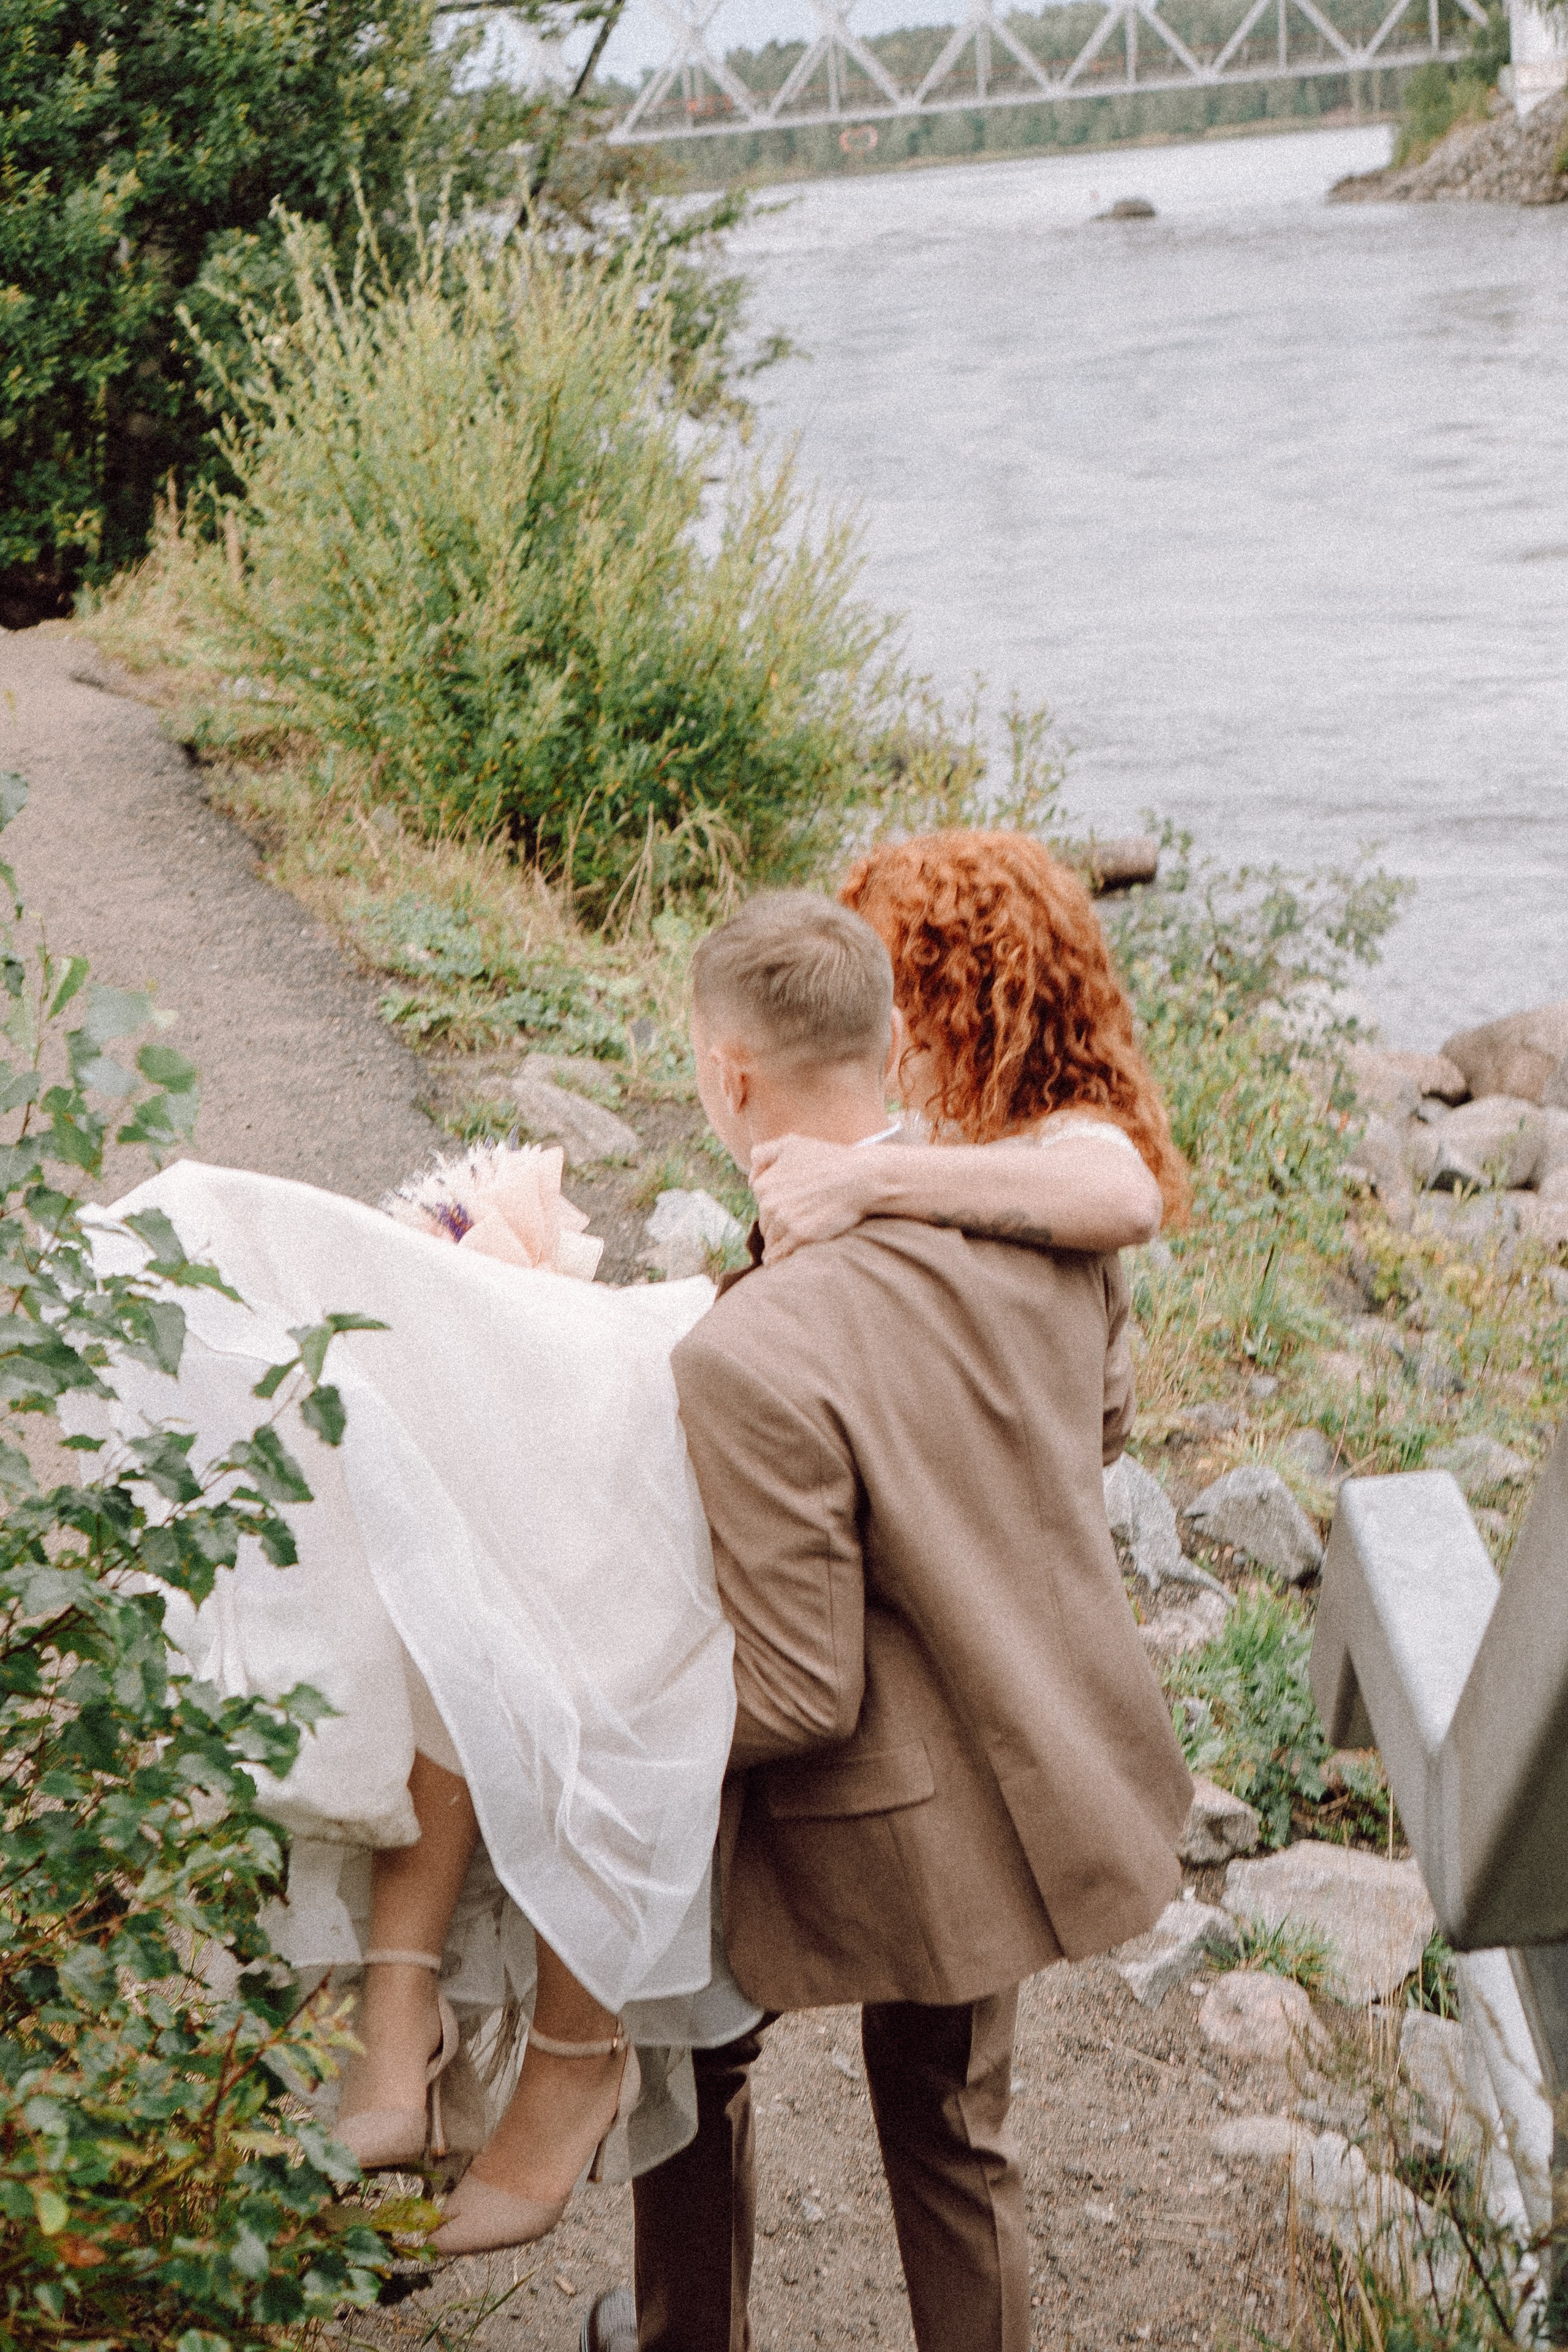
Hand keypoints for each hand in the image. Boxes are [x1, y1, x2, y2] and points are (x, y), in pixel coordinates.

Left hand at [750, 1134, 882, 1262]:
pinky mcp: (801, 1236)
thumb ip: (763, 1154)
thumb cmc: (828, 1159)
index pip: (760, 1204)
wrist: (860, 1177)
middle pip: (765, 1225)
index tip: (788, 1210)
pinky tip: (780, 1265)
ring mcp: (784, 1220)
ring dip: (776, 1247)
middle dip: (775, 1228)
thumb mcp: (791, 1144)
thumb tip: (751, 1177)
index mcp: (763, 1184)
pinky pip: (780, 1256)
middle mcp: (769, 1203)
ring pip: (771, 1242)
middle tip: (792, 1230)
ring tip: (785, 1251)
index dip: (774, 1208)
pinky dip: (779, 1261)